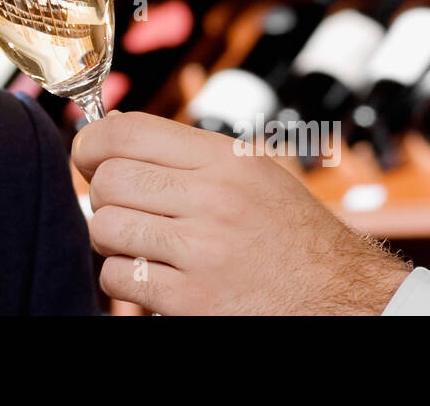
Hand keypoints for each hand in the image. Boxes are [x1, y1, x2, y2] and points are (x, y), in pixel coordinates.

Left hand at [71, 112, 410, 313]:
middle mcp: (215, 199)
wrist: (342, 300)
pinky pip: (119, 278)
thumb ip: (190, 152)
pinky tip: (151, 276)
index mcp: (228, 160)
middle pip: (109, 179)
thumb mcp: (256, 173)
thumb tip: (114, 127)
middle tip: (119, 206)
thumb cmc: (293, 235)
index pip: (127, 131)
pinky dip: (123, 278)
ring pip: (105, 227)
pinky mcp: (193, 301)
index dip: (91, 142)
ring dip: (110, 237)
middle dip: (101, 194)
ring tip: (137, 242)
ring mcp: (203, 252)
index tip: (87, 156)